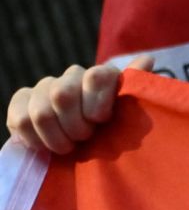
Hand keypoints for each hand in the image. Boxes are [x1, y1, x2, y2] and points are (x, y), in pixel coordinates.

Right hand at [6, 61, 129, 158]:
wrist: (81, 151)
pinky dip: (37, 140)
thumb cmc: (113, 135)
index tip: (100, 120)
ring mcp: (44, 87)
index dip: (97, 102)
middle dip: (76, 126)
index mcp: (101, 77)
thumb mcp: (131, 117)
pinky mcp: (21, 101)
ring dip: (58, 138)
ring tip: (69, 146)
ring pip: (41, 113)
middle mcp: (72, 77)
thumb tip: (147, 59)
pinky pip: (22, 121)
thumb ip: (138, 90)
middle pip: (63, 95)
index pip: (96, 75)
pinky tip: (48, 145)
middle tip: (85, 139)